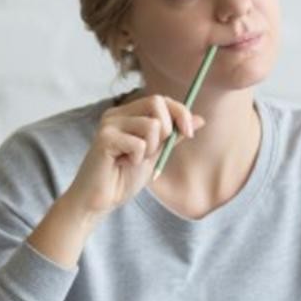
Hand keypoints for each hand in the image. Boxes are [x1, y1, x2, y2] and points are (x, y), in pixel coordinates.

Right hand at [64, 94, 204, 217]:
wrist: (100, 200)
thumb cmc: (124, 177)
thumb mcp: (156, 153)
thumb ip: (174, 136)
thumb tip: (201, 119)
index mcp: (129, 114)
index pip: (161, 99)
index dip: (180, 112)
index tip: (190, 132)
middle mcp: (117, 113)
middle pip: (157, 102)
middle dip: (168, 129)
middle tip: (155, 151)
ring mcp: (109, 124)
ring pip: (151, 125)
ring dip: (151, 149)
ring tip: (134, 160)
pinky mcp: (104, 138)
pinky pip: (139, 143)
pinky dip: (138, 158)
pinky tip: (123, 164)